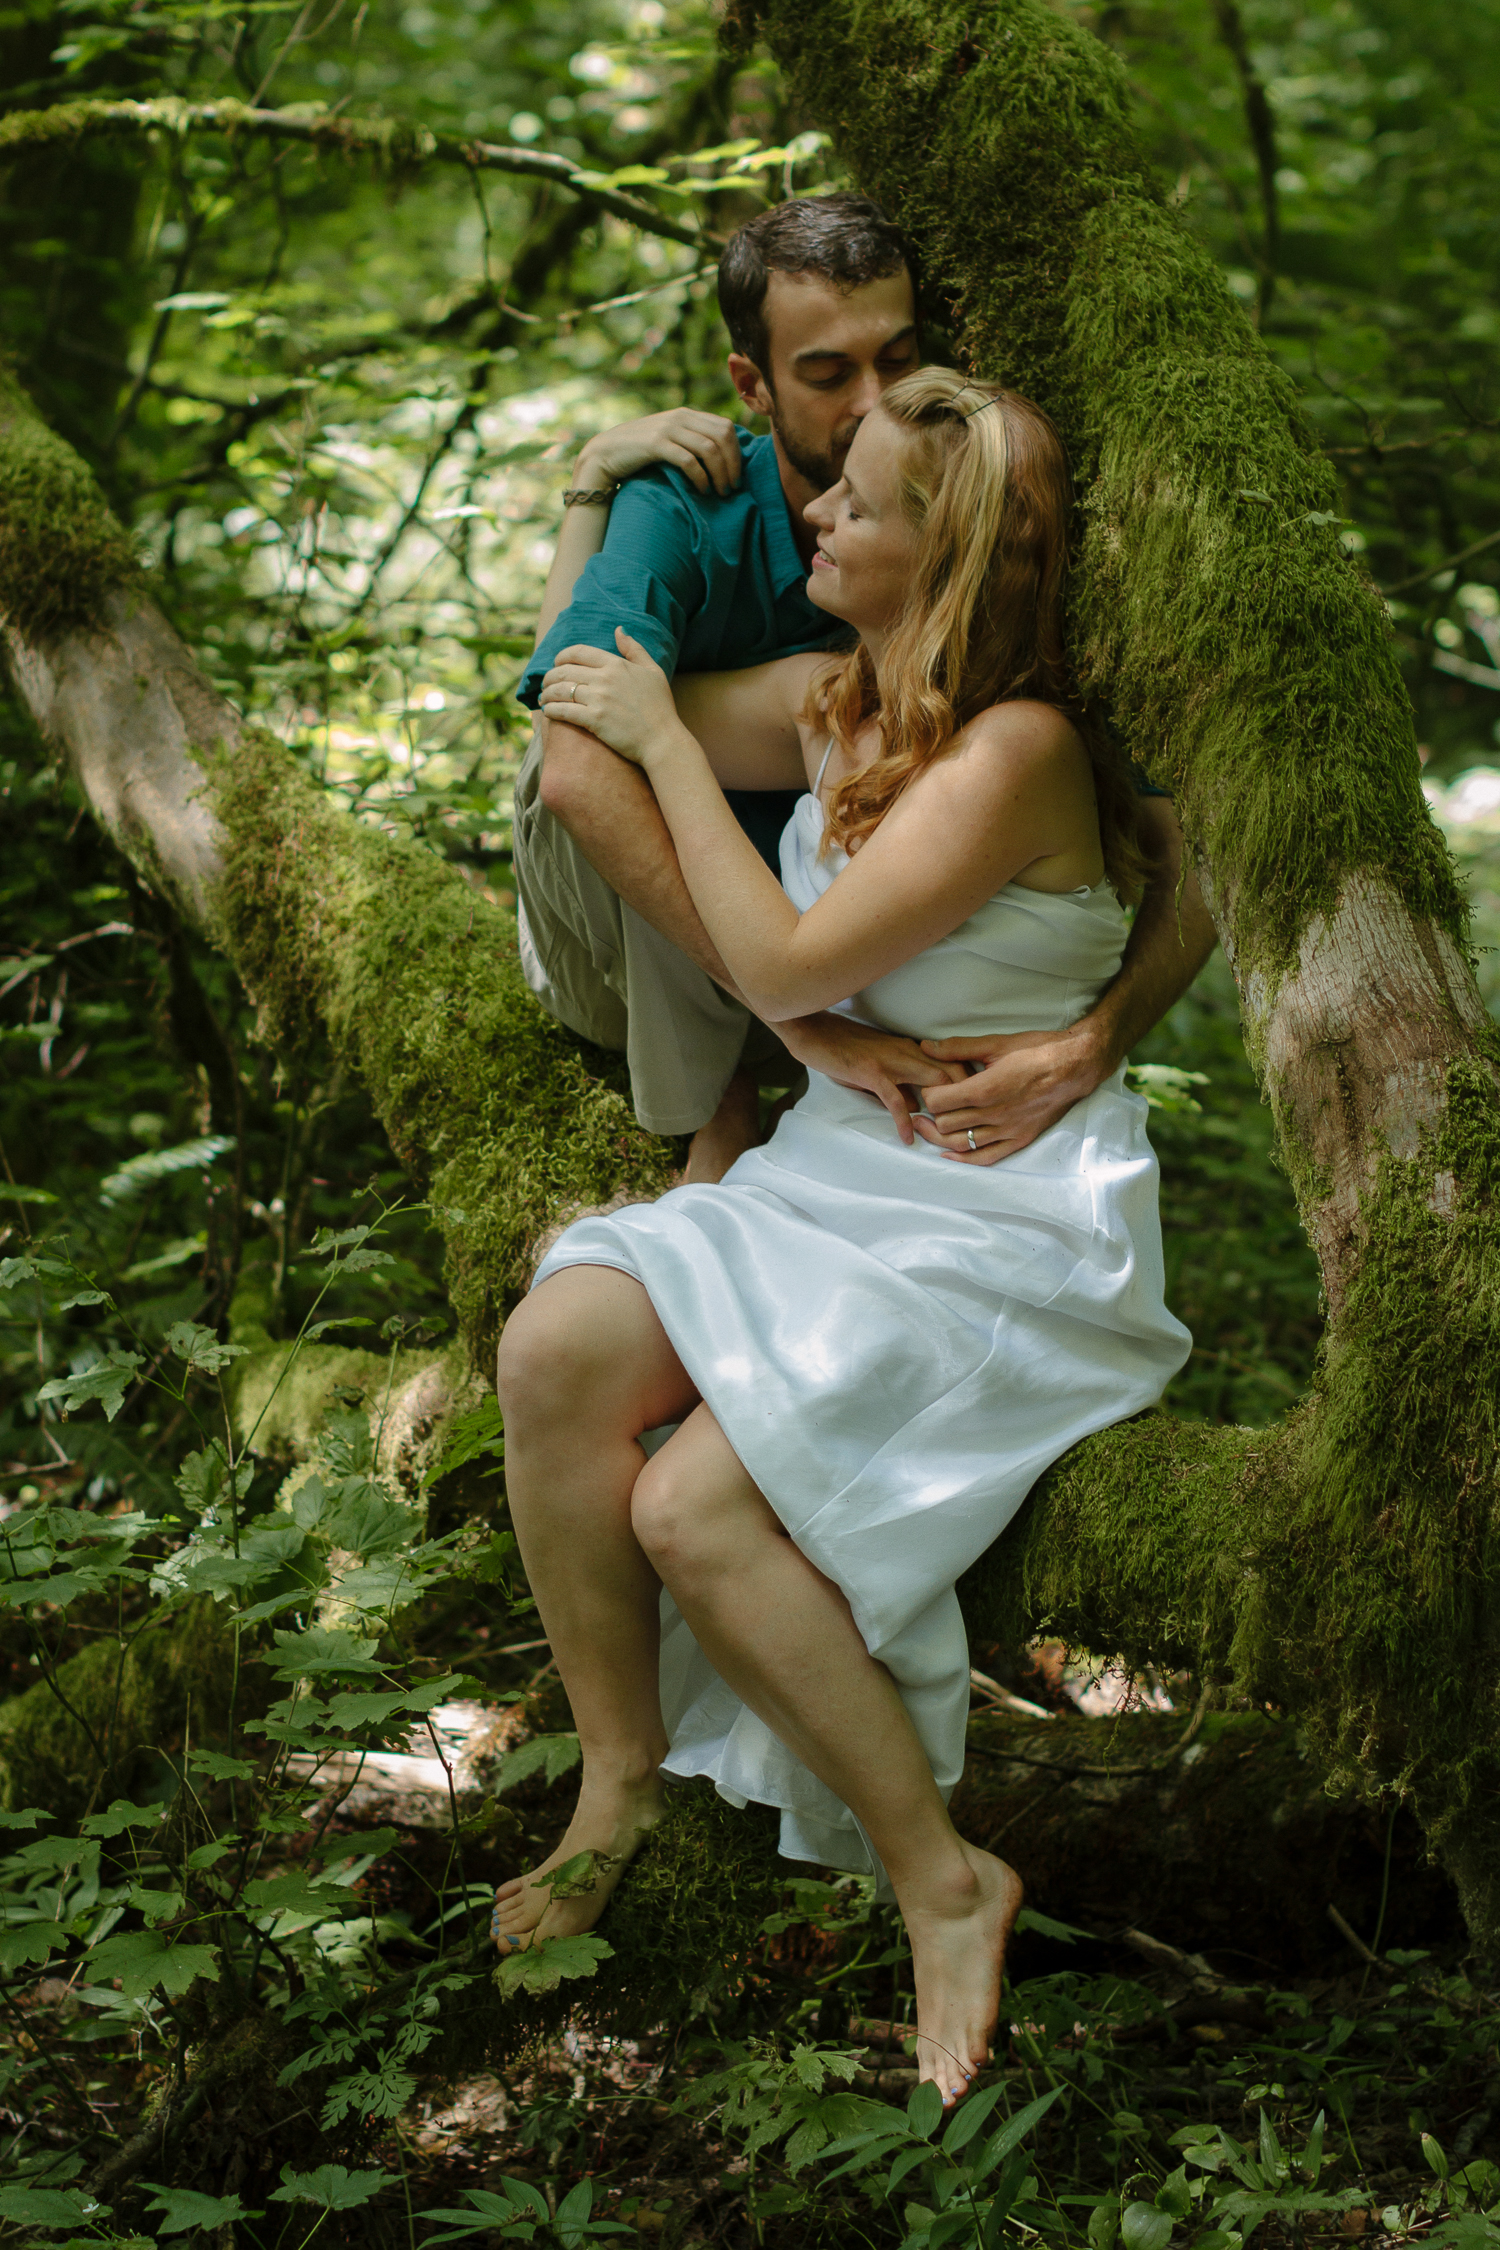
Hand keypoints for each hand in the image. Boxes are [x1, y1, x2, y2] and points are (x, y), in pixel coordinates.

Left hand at [539, 630, 686, 768]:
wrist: (663, 740)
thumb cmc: (661, 708)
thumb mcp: (653, 671)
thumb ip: (634, 649)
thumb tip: (618, 630)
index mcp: (616, 664)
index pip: (578, 652)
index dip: (561, 657)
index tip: (556, 664)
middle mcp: (605, 678)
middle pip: (564, 671)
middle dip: (549, 677)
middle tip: (545, 685)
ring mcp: (599, 699)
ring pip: (560, 690)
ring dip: (546, 694)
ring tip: (543, 699)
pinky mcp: (594, 720)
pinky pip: (563, 711)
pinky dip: (551, 710)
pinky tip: (548, 712)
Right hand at [576, 409, 742, 498]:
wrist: (606, 453)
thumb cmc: (641, 453)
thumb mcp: (670, 439)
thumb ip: (692, 439)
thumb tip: (723, 456)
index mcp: (687, 414)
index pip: (726, 427)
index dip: (737, 452)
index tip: (737, 475)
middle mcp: (680, 417)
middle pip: (722, 437)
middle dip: (732, 464)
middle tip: (732, 487)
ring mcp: (667, 429)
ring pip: (709, 449)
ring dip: (720, 474)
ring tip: (720, 492)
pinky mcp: (656, 444)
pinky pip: (689, 461)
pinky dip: (700, 478)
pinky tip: (702, 490)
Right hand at [779, 1013, 969, 1144]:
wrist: (813, 1030)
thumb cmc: (843, 1047)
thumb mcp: (879, 1063)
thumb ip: (901, 1083)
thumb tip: (919, 1107)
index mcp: (910, 1048)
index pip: (951, 1062)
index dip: (969, 1083)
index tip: (978, 1104)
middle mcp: (907, 1051)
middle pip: (952, 1071)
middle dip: (968, 1097)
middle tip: (972, 1124)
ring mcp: (891, 1061)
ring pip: (933, 1082)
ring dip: (944, 1109)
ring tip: (947, 1135)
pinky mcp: (871, 1073)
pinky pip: (896, 1100)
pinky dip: (905, 1121)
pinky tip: (908, 1138)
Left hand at [912, 1021, 1113, 1163]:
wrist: (1074, 1066)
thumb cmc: (1036, 1051)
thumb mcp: (995, 1043)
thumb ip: (957, 1047)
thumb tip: (926, 1046)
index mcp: (984, 1089)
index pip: (937, 1101)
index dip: (928, 1093)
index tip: (932, 1086)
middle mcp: (993, 1114)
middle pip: (945, 1124)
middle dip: (932, 1114)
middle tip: (931, 1104)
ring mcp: (1007, 1131)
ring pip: (960, 1144)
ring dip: (940, 1136)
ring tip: (929, 1126)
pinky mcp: (1019, 1139)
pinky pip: (985, 1158)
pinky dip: (963, 1159)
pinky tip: (948, 1154)